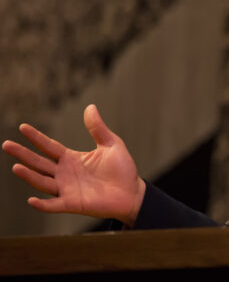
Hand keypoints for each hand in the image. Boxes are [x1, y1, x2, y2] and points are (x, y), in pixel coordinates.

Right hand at [2, 104, 145, 225]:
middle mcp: (65, 173)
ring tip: (16, 166)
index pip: (49, 147)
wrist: (132, 192)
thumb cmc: (122, 169)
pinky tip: (31, 200)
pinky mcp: (73, 204)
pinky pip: (54, 205)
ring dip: (29, 176)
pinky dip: (43, 204)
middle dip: (23, 154)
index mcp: (72, 158)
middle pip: (39, 163)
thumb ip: (98, 128)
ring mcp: (67, 189)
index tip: (22, 127)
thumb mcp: (111, 144)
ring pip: (42, 182)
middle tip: (6, 144)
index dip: (36, 137)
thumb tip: (90, 106)